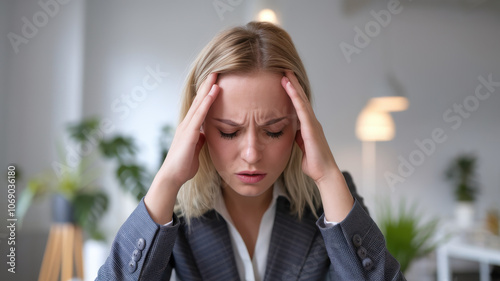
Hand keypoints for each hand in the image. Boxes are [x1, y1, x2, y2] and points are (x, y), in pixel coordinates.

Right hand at [159, 73, 219, 187]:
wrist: (172, 177)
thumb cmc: (183, 165)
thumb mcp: (196, 149)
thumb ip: (200, 140)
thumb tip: (205, 134)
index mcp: (189, 127)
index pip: (200, 106)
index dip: (207, 93)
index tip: (215, 82)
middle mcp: (186, 124)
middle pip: (199, 100)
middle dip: (207, 85)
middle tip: (216, 71)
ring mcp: (186, 127)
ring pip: (199, 104)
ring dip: (207, 89)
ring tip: (215, 76)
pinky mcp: (189, 134)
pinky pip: (200, 115)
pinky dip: (207, 103)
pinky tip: (213, 94)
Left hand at [280, 71, 338, 183]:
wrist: (324, 173)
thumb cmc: (314, 163)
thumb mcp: (301, 147)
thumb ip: (297, 138)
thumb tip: (291, 133)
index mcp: (308, 126)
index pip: (298, 105)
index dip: (292, 92)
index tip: (284, 81)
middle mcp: (312, 121)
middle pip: (300, 98)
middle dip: (293, 83)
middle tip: (284, 69)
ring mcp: (312, 123)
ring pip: (301, 99)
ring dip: (293, 85)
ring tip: (285, 72)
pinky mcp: (311, 127)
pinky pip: (301, 108)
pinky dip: (294, 96)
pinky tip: (289, 86)